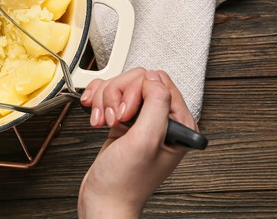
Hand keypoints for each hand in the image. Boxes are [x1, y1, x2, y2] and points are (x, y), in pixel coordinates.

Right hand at [77, 68, 196, 217]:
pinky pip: (109, 95)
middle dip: (117, 96)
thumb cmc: (125, 182)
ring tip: (104, 122)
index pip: (159, 82)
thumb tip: (153, 77)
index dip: (137, 92)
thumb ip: (156, 105)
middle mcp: (162, 119)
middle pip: (137, 81)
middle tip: (115, 120)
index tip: (127, 113)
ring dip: (105, 101)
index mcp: (179, 123)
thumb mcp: (145, 141)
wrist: (104, 198)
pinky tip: (96, 116)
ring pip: (120, 86)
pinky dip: (98, 102)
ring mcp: (142, 120)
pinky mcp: (124, 121)